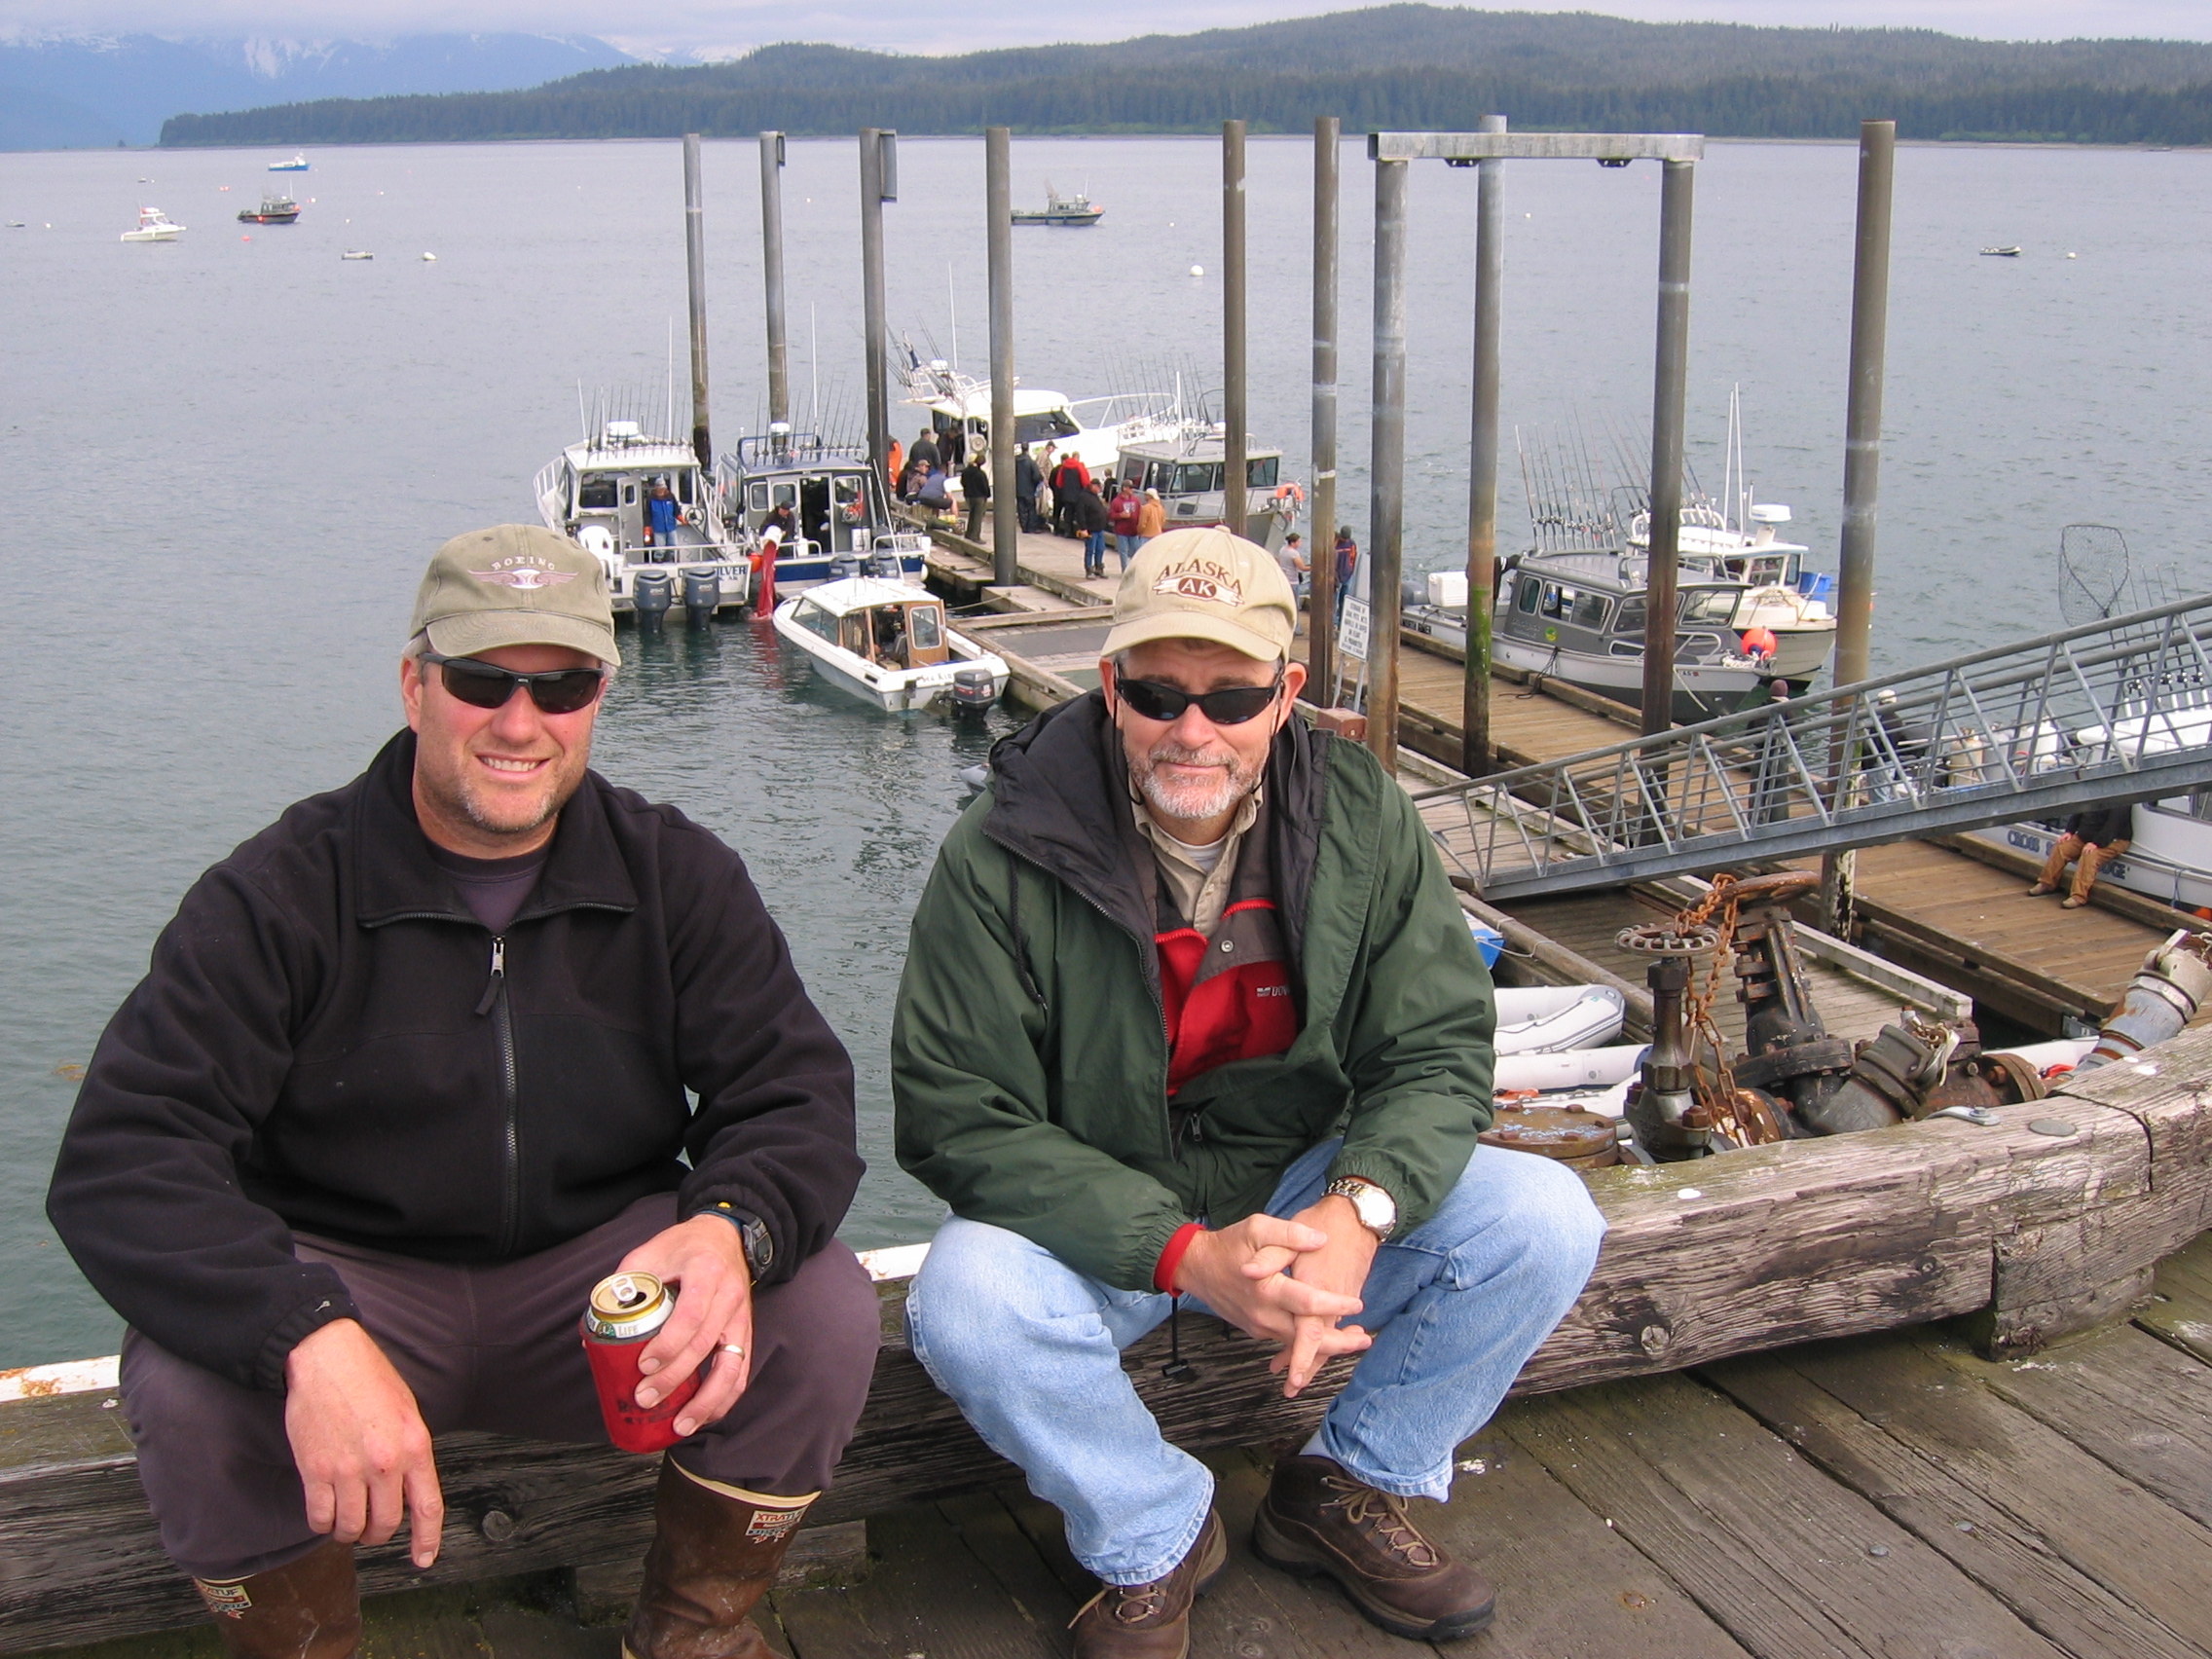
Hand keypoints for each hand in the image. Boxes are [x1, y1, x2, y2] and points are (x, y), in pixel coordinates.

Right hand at [283, 1319, 442, 1568]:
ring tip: (347, 1520)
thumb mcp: (408, 1412)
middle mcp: (385, 1463)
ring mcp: (349, 1469)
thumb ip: (411, 1453)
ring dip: (348, 1532)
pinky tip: (325, 1513)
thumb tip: (409, 1490)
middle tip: (371, 1527)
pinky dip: (323, 1524)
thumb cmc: (370, 1380)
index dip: (428, 1539)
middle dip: (378, 1533)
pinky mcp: (316, 1471)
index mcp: (415, 1446)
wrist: (328, 1359)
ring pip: (351, 1528)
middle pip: (385, 1524)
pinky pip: (320, 1519)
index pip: (428, 1507)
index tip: (424, 1559)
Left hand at [617, 1214, 754, 1436]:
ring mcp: (741, 1317)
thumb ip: (623, 1287)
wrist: (725, 1236)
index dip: (668, 1345)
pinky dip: (724, 1399)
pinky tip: (705, 1416)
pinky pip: (741, 1371)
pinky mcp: (745, 1332)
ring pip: (732, 1366)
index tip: (643, 1365)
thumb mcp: (648, 1254)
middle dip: (674, 1378)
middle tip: (645, 1398)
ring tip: (681, 1425)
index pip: (690, 1315)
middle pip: (705, 1345)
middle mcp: (728, 1296)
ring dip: (707, 1401)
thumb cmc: (682, 1247)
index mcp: (705, 1272)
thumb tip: (594, 1333)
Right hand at [1173, 1214, 1369, 1397]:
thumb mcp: (1257, 1228)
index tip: (1357, 1304)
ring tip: (1354, 1339)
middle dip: (1338, 1342)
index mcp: (1267, 1289)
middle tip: (1365, 1339)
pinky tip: (1326, 1337)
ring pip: (1297, 1343)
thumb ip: (1289, 1234)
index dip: (1334, 1305)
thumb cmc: (1228, 1244)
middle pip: (1306, 1336)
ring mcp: (1259, 1326)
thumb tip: (1320, 1239)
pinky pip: (1286, 1340)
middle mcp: (1264, 1314)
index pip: (1308, 1302)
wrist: (1196, 1266)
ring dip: (1326, 1345)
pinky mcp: (1257, 1329)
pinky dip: (1307, 1343)